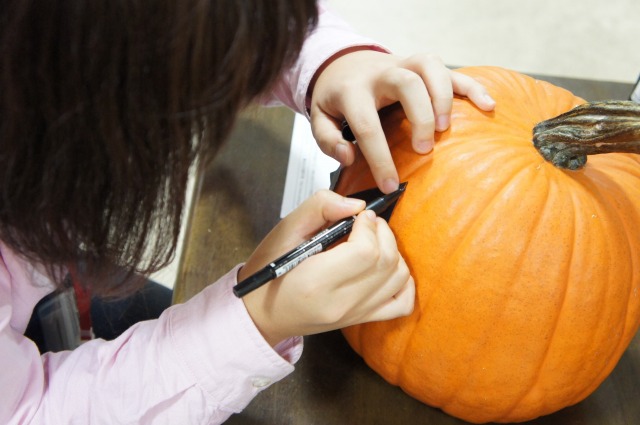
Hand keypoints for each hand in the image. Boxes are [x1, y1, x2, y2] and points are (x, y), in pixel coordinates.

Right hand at [240, 190, 414, 345]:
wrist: (262, 313)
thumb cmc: (269, 271)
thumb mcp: (284, 230)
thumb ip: (319, 208)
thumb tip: (356, 205)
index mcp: (316, 281)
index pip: (366, 252)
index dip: (368, 226)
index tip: (358, 217)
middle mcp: (340, 304)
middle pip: (387, 263)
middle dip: (382, 233)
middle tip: (366, 223)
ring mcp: (354, 315)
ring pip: (399, 278)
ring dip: (393, 252)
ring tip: (373, 241)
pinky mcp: (361, 319)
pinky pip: (401, 304)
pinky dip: (404, 282)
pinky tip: (387, 267)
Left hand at [309, 49, 495, 192]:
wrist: (344, 61)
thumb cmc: (337, 97)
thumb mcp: (321, 117)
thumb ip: (328, 140)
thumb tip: (350, 157)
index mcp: (353, 91)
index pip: (368, 126)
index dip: (380, 159)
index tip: (390, 185)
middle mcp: (381, 73)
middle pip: (406, 84)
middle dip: (420, 117)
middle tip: (424, 150)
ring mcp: (405, 64)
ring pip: (430, 67)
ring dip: (443, 97)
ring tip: (447, 128)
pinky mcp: (423, 66)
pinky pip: (452, 70)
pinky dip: (472, 87)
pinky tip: (487, 105)